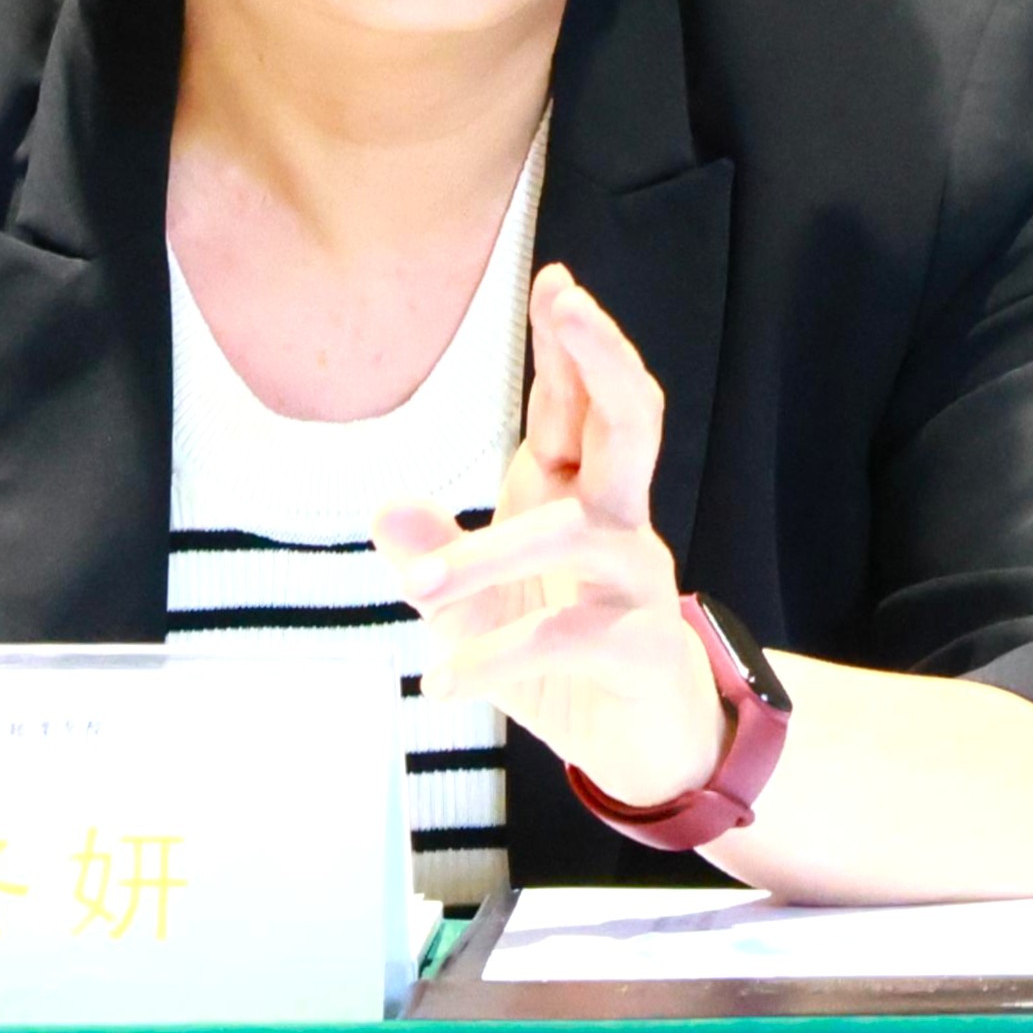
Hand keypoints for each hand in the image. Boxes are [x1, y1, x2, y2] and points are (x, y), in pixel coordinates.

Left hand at [372, 264, 728, 810]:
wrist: (647, 753)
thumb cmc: (570, 662)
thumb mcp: (485, 607)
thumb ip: (438, 557)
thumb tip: (385, 507)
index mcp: (581, 498)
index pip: (580, 403)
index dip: (571, 341)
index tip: (554, 278)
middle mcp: (619, 525)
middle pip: (631, 419)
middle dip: (600, 354)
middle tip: (567, 300)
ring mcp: (637, 582)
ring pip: (576, 535)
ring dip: (486, 555)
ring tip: (415, 588)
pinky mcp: (640, 648)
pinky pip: (561, 639)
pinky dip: (491, 659)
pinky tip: (442, 683)